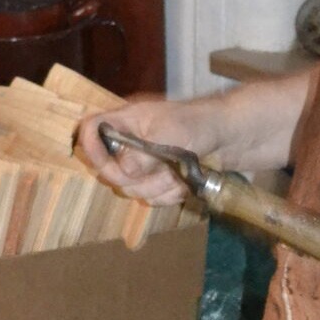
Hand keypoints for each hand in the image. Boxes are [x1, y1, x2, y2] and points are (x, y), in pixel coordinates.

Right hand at [75, 100, 215, 206]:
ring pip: (131, 189)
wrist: (229, 137)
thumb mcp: (172, 133)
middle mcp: (128, 143)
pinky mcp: (156, 180)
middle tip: (160, 170)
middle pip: (108, 170)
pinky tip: (183, 184)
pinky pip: (150, 198)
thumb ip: (144, 152)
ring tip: (178, 174)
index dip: (91, 149)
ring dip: (157, 187)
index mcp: (127, 121)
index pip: (90, 130)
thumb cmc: (199, 124)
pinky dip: (168, 195)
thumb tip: (123, 171)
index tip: (109, 164)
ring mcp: (142, 164)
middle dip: (135, 177)